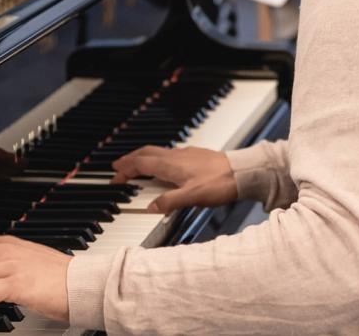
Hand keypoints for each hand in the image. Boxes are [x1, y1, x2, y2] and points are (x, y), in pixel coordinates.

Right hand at [111, 146, 235, 212]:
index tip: (115, 178)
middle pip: (146, 153)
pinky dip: (158, 160)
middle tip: (118, 167)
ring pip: (157, 152)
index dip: (125, 170)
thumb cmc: (220, 182)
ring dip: (143, 158)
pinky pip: (169, 154)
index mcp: (170, 164)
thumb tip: (152, 207)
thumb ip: (170, 202)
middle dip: (130, 159)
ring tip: (137, 167)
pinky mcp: (195, 156)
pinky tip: (164, 168)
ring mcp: (185, 154)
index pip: (140, 164)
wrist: (243, 172)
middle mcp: (176, 156)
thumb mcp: (192, 197)